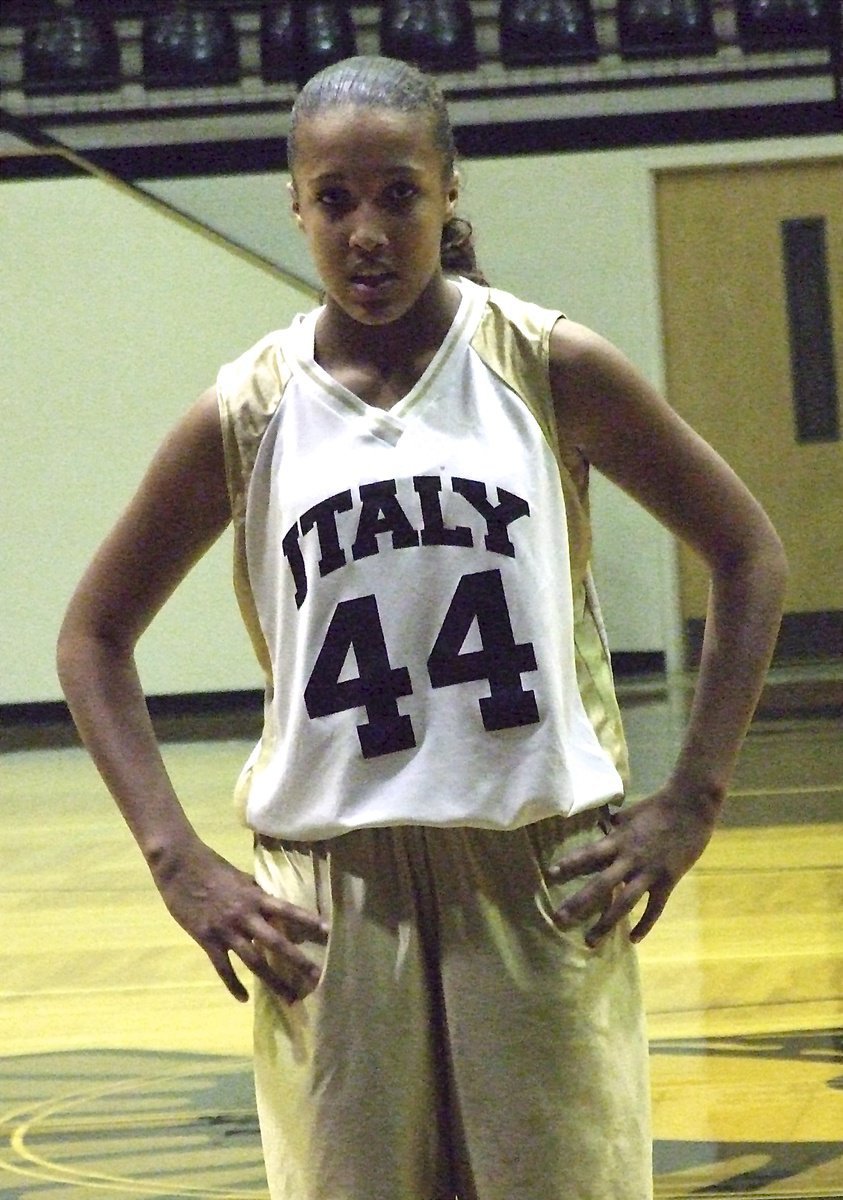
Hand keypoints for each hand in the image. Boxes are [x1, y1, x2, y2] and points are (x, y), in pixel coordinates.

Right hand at [150, 838, 328, 1002]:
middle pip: (276, 943)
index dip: (306, 920)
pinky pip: (223, 968)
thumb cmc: (211, 866)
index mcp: (254, 896)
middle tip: (316, 977)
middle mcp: (244, 916)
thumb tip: (271, 902)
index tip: (327, 931)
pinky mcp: (207, 940)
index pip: (287, 910)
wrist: (179, 865)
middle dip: (297, 961)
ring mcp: (225, 930)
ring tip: (289, 997)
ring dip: (273, 981)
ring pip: (254, 961)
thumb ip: (255, 892)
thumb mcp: (240, 877)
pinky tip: (243, 998)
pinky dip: (233, 985)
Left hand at [548, 786, 722, 944]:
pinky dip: (645, 925)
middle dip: (579, 903)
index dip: (570, 864)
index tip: (551, 874)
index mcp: (618, 839)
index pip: (589, 854)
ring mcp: (649, 872)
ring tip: (590, 940)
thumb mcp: (630, 812)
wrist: (691, 806)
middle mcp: (629, 858)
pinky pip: (654, 908)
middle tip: (559, 920)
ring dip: (606, 922)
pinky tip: (633, 939)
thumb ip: (615, 824)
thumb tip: (603, 824)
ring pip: (624, 902)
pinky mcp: (667, 881)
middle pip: (600, 885)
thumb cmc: (659, 805)